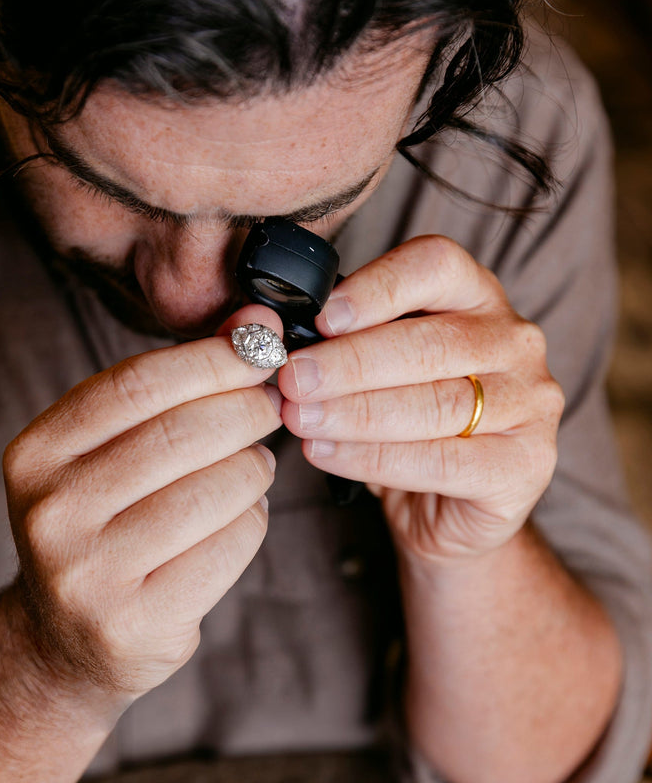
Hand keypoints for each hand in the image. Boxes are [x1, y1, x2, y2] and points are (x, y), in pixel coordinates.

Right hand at [3, 308, 281, 700]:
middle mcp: (52, 512)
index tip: (260, 345)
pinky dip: (252, 522)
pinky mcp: (136, 620)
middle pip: (182, 435)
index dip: (212, 358)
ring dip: (254, 469)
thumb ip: (167, 392)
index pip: (137, 384)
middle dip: (246, 411)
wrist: (67, 643)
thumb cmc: (101, 530)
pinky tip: (242, 516)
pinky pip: (229, 546)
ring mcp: (89, 573)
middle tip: (272, 407)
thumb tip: (251, 325)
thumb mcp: (104, 456)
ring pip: (214, 490)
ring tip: (255, 465)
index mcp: (35, 455)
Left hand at [278, 236, 564, 561]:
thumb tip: (250, 324)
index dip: (378, 288)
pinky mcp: (526, 466)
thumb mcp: (368, 377)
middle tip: (292, 379)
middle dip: (350, 363)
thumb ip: (324, 343)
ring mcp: (531, 405)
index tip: (322, 318)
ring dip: (356, 413)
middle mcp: (516, 342)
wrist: (449, 517)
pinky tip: (327, 454)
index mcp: (479, 298)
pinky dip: (375, 459)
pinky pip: (443, 460)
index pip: (438, 266)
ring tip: (300, 420)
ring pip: (437, 404)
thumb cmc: (403, 433)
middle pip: (431, 342)